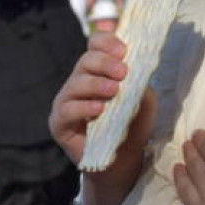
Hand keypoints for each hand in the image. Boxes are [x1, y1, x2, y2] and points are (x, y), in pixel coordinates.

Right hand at [49, 33, 155, 171]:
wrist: (123, 162)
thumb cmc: (132, 128)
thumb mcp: (145, 105)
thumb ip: (143, 88)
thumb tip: (139, 74)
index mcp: (98, 71)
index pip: (95, 45)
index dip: (106, 42)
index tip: (123, 50)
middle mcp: (79, 81)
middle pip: (86, 60)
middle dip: (105, 63)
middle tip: (123, 71)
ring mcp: (66, 101)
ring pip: (76, 82)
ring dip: (96, 84)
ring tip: (114, 91)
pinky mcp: (59, 122)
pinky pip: (67, 109)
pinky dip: (83, 107)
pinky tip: (99, 109)